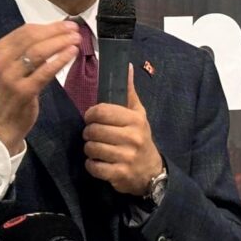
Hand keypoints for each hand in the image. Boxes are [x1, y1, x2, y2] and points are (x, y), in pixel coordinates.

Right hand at [0, 21, 80, 152]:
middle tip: (75, 30)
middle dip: (57, 31)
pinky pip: (45, 72)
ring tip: (76, 40)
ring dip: (60, 43)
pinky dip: (60, 60)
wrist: (2, 123)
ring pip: (39, 52)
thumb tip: (55, 33)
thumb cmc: (12, 92)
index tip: (66, 25)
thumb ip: (27, 51)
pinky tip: (71, 54)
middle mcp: (2, 61)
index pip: (25, 31)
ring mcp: (11, 77)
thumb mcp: (13, 67)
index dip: (49, 26)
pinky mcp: (24, 91)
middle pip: (33, 38)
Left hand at [83, 64, 162, 194]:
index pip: (101, 111)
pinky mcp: (119, 174)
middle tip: (94, 135)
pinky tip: (99, 162)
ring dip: (90, 149)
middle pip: (93, 130)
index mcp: (134, 120)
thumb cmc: (140, 137)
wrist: (151, 171)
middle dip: (89, 133)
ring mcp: (126, 157)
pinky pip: (94, 166)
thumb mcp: (138, 114)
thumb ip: (129, 92)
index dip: (91, 114)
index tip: (92, 118)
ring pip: (91, 148)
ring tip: (97, 148)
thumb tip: (127, 67)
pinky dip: (92, 165)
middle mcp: (132, 138)